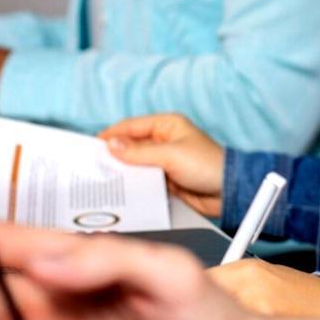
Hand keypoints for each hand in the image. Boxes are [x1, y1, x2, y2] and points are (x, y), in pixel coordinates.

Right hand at [101, 113, 225, 216]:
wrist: (229, 193)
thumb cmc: (209, 166)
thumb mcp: (171, 156)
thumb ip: (140, 152)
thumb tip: (112, 145)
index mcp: (166, 126)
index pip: (130, 127)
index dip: (110, 136)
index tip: (90, 147)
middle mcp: (163, 141)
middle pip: (129, 146)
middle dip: (112, 156)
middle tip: (91, 167)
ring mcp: (163, 161)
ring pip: (134, 165)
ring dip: (121, 172)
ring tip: (100, 181)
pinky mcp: (165, 180)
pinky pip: (142, 180)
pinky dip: (131, 185)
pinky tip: (119, 192)